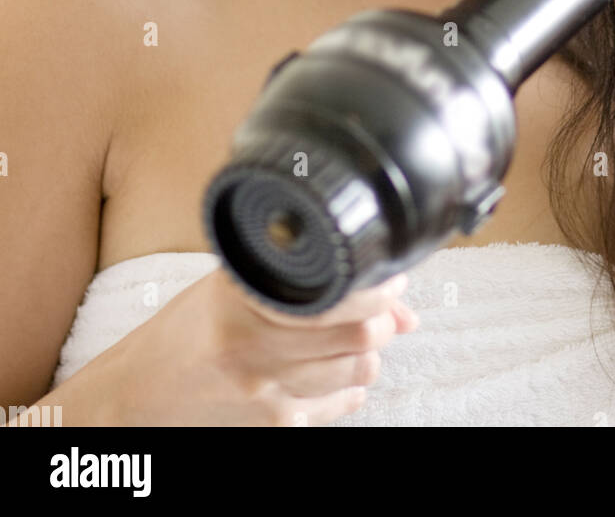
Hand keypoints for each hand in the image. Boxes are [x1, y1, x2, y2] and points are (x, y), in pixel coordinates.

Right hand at [101, 265, 418, 426]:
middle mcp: (255, 352)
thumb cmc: (183, 333)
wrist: (138, 396)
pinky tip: (337, 370)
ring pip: (356, 371)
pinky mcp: (273, 427)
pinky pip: (338, 404)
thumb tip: (373, 288)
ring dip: (368, 351)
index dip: (377, 289)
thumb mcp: (227, 287)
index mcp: (241, 306)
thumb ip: (293, 279)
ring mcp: (266, 396)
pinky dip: (348, 385)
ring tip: (355, 334)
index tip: (388, 276)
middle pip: (357, 338)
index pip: (338, 300)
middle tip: (384, 302)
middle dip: (384, 319)